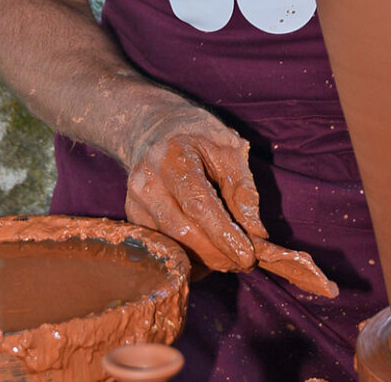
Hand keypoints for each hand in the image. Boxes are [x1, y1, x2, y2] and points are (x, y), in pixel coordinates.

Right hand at [123, 105, 266, 271]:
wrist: (153, 128)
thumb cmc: (198, 136)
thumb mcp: (229, 149)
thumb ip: (243, 189)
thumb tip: (256, 233)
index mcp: (172, 158)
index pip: (198, 205)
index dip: (224, 234)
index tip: (248, 256)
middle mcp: (147, 182)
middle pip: (182, 232)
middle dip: (218, 253)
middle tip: (247, 262)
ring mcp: (135, 202)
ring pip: (172, 246)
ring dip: (206, 260)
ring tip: (231, 258)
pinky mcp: (133, 218)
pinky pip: (164, 248)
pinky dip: (190, 258)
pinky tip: (209, 253)